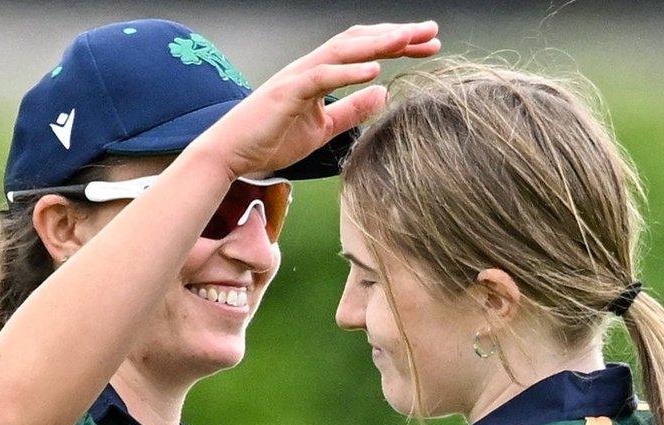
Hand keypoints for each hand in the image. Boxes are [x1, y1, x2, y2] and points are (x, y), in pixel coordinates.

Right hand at [192, 21, 440, 179]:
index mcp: (321, 74)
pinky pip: (321, 76)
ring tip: (408, 39)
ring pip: (342, 50)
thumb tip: (385, 94)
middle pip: (359, 41)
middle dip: (396, 35)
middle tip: (432, 31)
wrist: (231, 154)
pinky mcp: (287, 93)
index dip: (398, 46)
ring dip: (377, 43)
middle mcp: (311, 67)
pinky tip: (374, 71)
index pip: (365, 51)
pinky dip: (348, 72)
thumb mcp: (324, 127)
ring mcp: (298, 77)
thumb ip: (352, 110)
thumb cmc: (271, 139)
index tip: (429, 45)